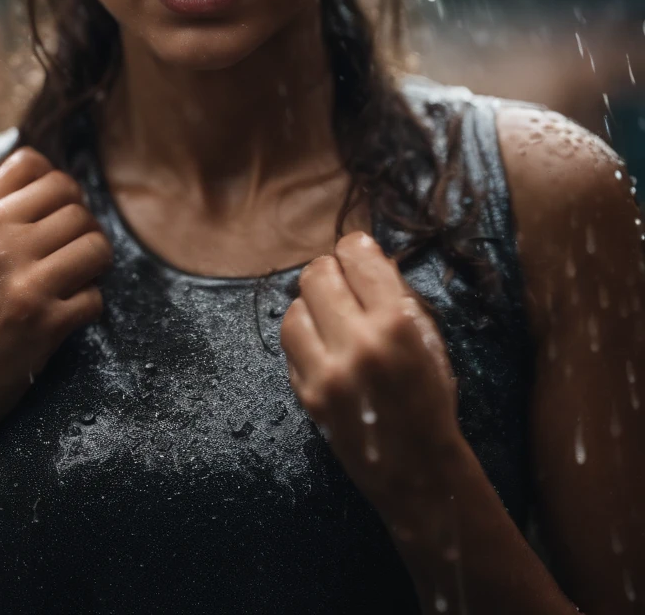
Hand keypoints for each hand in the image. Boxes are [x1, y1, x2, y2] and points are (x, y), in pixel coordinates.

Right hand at [0, 147, 112, 451]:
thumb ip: (8, 206)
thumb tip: (64, 176)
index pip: (37, 163)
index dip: (57, 188)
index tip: (50, 218)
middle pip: (78, 204)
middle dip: (83, 231)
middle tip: (67, 259)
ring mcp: (22, 281)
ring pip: (98, 245)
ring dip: (95, 268)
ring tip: (71, 284)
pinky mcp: (44, 322)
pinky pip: (97, 297)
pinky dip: (88, 309)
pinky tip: (63, 319)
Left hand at [280, 230, 461, 514]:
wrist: (419, 469)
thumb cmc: (430, 399)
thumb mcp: (429, 338)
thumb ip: (396, 295)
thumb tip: (362, 256)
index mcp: (397, 322)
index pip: (354, 253)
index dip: (355, 250)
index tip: (358, 258)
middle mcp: (358, 342)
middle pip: (316, 274)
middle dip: (330, 274)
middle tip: (342, 288)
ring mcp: (327, 371)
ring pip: (293, 307)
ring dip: (311, 307)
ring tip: (330, 321)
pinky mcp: (306, 394)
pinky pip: (289, 344)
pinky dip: (303, 339)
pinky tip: (323, 349)